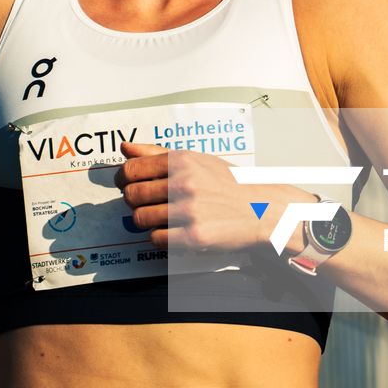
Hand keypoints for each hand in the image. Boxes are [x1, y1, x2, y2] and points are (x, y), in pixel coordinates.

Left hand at [114, 140, 311, 254]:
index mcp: (182, 161)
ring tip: (162, 218)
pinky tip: (173, 231)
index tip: (127, 184)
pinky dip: (160, 238)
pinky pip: (156, 239)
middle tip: (147, 203)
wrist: (264, 209)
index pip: (132, 169)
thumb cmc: (229, 184)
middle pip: (132, 195)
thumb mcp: (196, 160)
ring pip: (140, 219)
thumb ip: (157, 153)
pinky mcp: (194, 237)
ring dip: (146, 221)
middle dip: (134, 201)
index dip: (123, 179)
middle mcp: (184, 184)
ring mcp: (189, 211)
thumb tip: (124, 148)